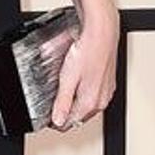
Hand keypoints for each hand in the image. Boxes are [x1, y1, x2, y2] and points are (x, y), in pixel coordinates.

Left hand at [49, 5, 118, 131]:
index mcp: (91, 102)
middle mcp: (101, 99)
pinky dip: (82, 91)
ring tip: (62, 91)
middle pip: (79, 116)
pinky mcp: (107, 81)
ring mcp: (106, 90)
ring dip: (74, 102)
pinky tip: (75, 80)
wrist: (102, 32)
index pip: (70, 123)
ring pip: (86, 105)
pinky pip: (91, 93)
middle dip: (65, 112)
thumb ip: (62, 102)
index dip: (55, 122)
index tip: (47, 116)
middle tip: (52, 104)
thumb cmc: (87, 51)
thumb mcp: (68, 79)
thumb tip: (57, 121)